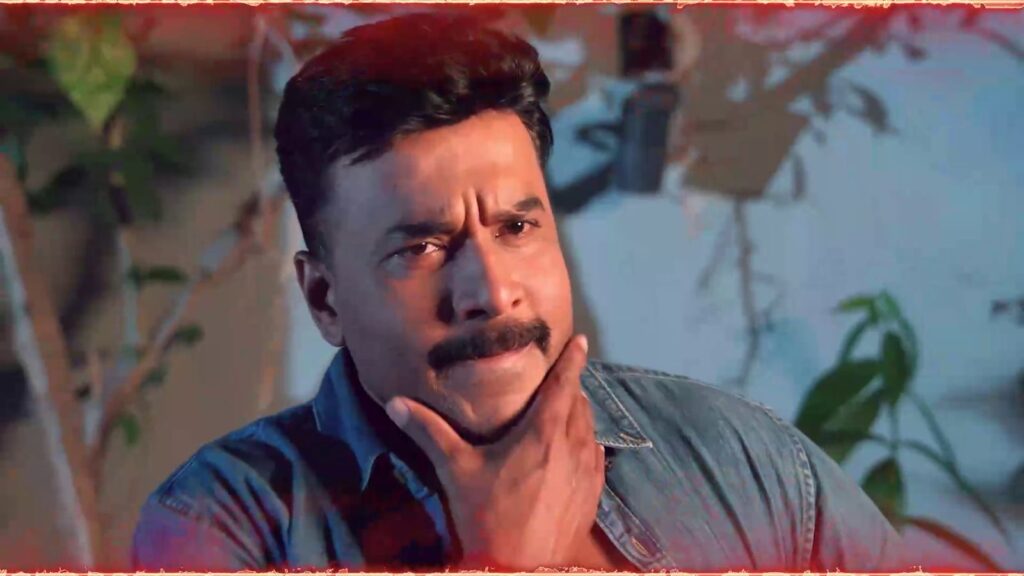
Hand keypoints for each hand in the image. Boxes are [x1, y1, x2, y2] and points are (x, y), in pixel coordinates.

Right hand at [384, 335, 603, 569]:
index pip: (565, 384)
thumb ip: (429, 432)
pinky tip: (572, 448)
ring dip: (578, 414)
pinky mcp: (592, 495)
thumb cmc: (486, 518)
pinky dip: (585, 442)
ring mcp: (587, 472)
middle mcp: (572, 446)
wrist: (519, 569)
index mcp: (543, 432)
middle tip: (558, 378)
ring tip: (563, 410)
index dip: (573, 359)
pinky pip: (594, 455)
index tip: (581, 341)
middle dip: (571, 387)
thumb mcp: (456, 470)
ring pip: (589, 428)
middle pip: (580, 403)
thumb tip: (396, 403)